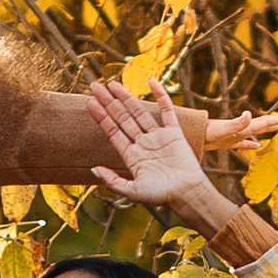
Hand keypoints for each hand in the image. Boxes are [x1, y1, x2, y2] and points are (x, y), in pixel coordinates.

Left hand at [84, 82, 226, 227]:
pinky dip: (160, 95)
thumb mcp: (132, 191)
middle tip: (95, 87)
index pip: (113, 132)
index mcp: (132, 156)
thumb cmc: (161, 196)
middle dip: (108, 103)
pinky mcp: (174, 133)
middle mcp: (143, 144)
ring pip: (139, 112)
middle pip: (122, 119)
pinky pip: (167, 110)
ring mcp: (158, 137)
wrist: (187, 194)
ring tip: (112, 84)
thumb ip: (112, 181)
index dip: (101, 117)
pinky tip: (150, 81)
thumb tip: (93, 168)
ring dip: (126, 98)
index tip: (90, 103)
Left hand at [201, 108, 277, 155]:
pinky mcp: (229, 142)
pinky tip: (258, 146)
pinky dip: (252, 144)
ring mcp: (236, 135)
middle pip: (265, 125)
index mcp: (245, 127)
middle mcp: (243, 129)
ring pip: (258, 132)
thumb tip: (249, 114)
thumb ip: (237, 123)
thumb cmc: (208, 133)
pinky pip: (245, 143)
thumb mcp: (224, 129)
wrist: (193, 135)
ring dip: (270, 130)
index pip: (266, 122)